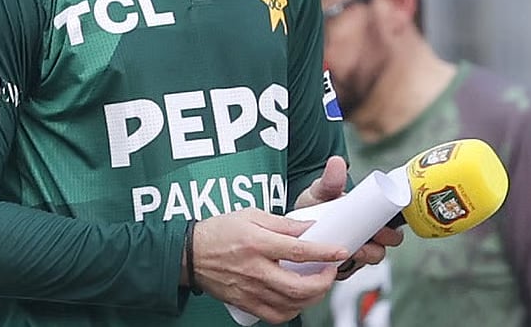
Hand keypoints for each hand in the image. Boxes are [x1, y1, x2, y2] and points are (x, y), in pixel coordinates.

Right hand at [190, 208, 348, 324]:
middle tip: (330, 271)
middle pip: (299, 286)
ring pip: (291, 304)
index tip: (340, 251)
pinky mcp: (246, 303)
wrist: (190, 254)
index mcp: (257, 243)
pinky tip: (297, 300)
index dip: (325, 253)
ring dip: (312, 297)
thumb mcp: (250, 215)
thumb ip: (282, 223)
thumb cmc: (219, 231)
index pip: (299, 251)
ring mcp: (250, 289)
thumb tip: (309, 228)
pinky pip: (276, 316)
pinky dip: (293, 311)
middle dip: (324, 282)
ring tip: (317, 284)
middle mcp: (255, 269)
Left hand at [293, 155, 404, 280]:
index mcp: (369, 222)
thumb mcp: (323, 190)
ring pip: (362, 264)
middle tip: (364, 243)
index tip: (381, 231)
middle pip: (379, 252)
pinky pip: (344, 272)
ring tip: (348, 252)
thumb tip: (338, 162)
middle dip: (375, 250)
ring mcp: (351, 254)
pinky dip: (342, 269)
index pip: (391, 233)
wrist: (297, 214)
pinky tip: (334, 264)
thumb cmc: (318, 202)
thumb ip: (331, 179)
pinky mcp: (336, 265)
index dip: (390, 235)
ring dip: (357, 261)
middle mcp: (364, 240)